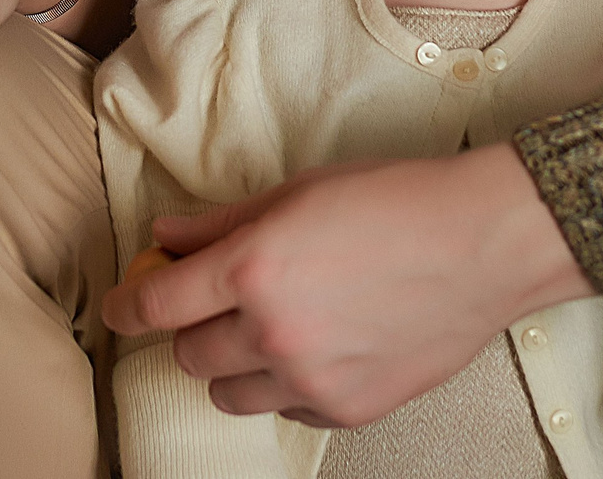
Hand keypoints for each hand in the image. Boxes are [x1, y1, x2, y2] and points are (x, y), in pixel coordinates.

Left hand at [102, 145, 596, 426]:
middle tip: (223, 299)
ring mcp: (311, 378)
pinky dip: (288, 385)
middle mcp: (273, 332)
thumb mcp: (296, 193)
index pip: (156, 306)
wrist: (483, 242)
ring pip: (229, 393)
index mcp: (252, 268)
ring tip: (274, 326)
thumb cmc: (395, 201)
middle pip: (188, 354)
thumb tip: (165, 238)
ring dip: (235, 363)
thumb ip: (220, 223)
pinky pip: (286, 409)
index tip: (118, 306)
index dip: (125, 306)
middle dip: (195, 327)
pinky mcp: (348, 409)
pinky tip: (321, 345)